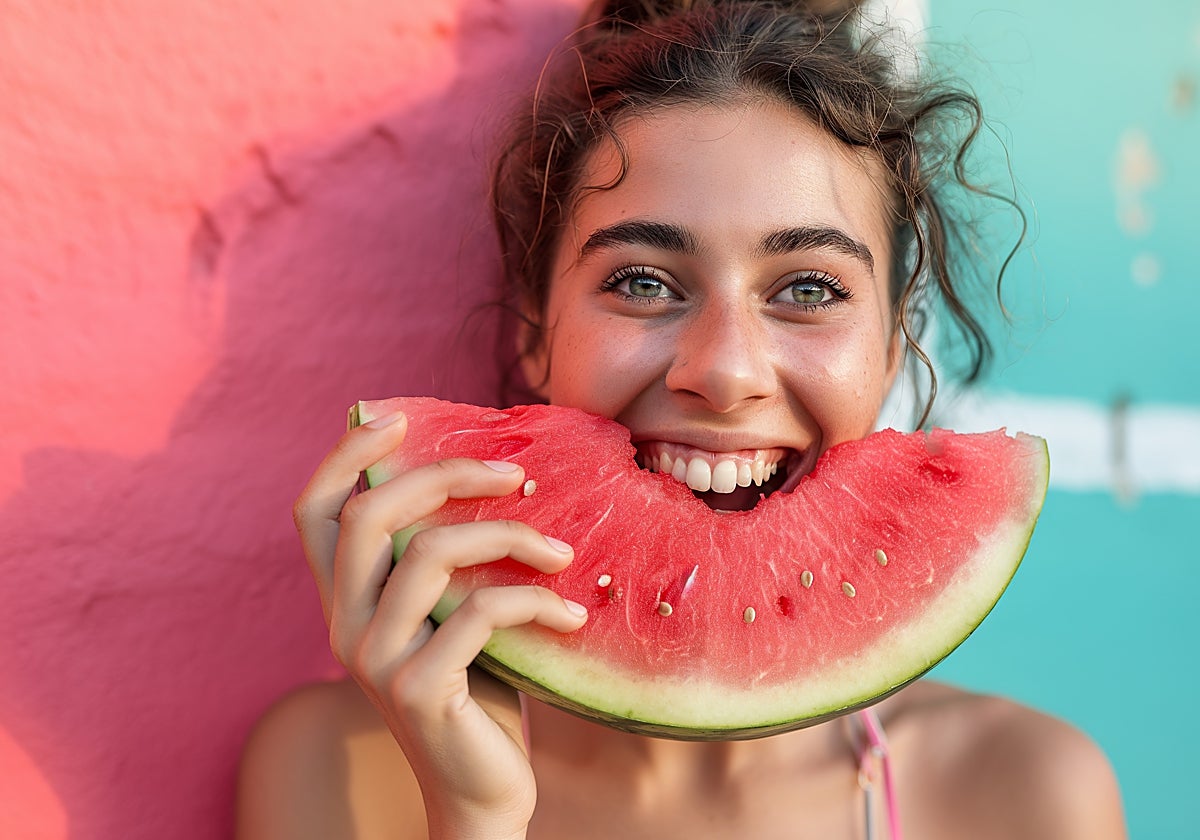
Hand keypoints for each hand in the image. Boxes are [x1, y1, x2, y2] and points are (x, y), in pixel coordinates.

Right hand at [293, 410, 587, 839]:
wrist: (481, 790)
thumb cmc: (479, 690)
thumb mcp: (454, 614)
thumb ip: (449, 563)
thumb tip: (497, 475)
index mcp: (346, 601)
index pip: (314, 513)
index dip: (344, 456)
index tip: (399, 418)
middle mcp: (344, 625)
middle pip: (371, 514)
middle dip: (445, 475)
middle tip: (514, 473)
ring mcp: (375, 659)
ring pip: (431, 554)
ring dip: (511, 538)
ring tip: (564, 552)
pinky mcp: (418, 689)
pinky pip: (481, 612)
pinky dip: (537, 603)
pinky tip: (572, 617)